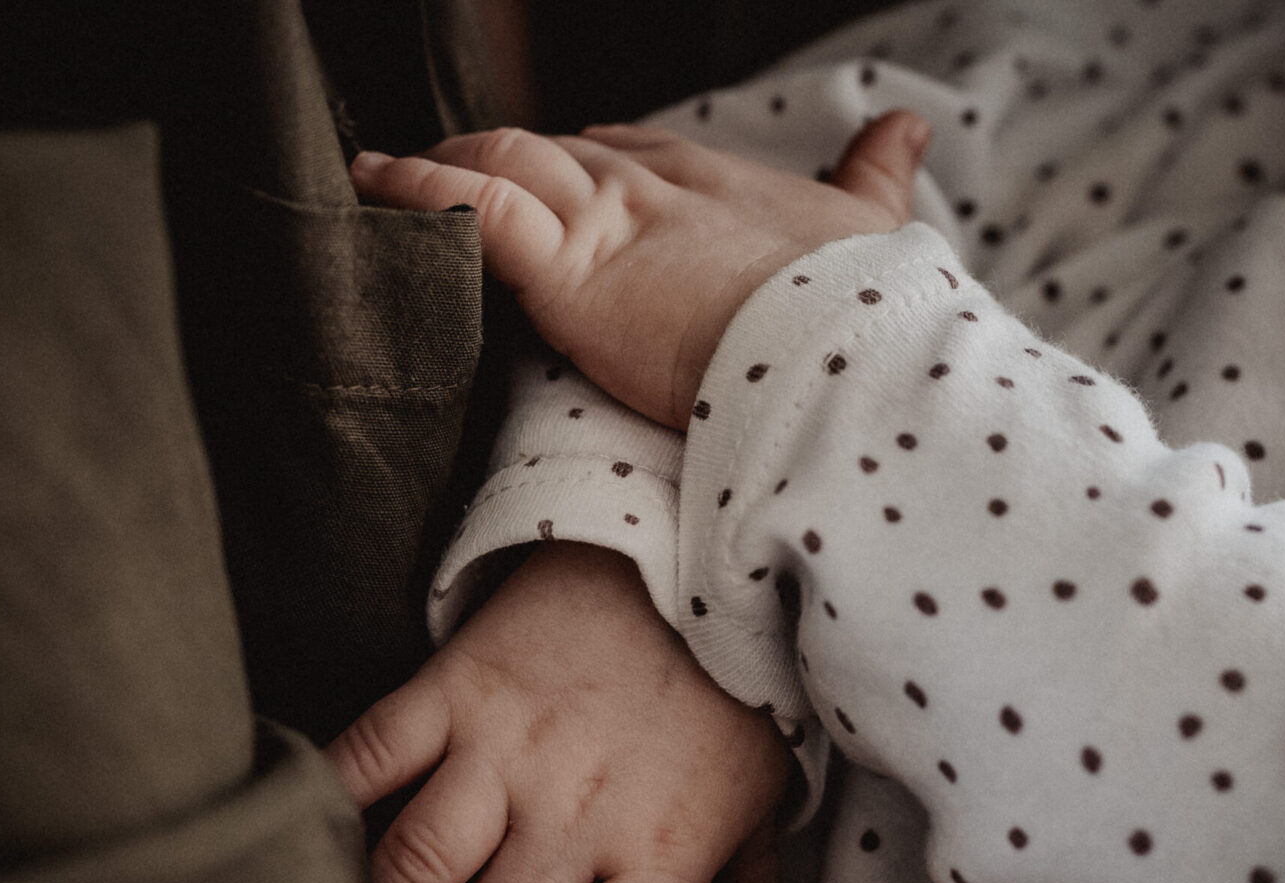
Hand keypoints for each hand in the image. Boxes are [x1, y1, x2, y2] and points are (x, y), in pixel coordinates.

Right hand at [326, 543, 789, 882]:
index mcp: (661, 847)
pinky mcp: (449, 687)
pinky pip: (370, 758)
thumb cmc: (717, 691)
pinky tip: (296, 863)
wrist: (670, 553)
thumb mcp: (758, 796)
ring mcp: (505, 746)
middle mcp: (578, 808)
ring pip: (417, 870)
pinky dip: (327, 811)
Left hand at [349, 112, 930, 429]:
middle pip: (552, 152)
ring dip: (439, 167)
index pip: (627, 151)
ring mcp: (608, 221)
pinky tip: (373, 187)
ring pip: (501, 165)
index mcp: (711, 180)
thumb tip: (911, 124)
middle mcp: (651, 184)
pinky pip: (475, 210)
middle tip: (442, 172)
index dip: (582, 156)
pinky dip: (418, 194)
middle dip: (495, 159)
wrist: (848, 356)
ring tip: (382, 176)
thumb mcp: (871, 229)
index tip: (554, 168)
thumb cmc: (859, 306)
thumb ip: (874, 175)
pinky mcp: (574, 269)